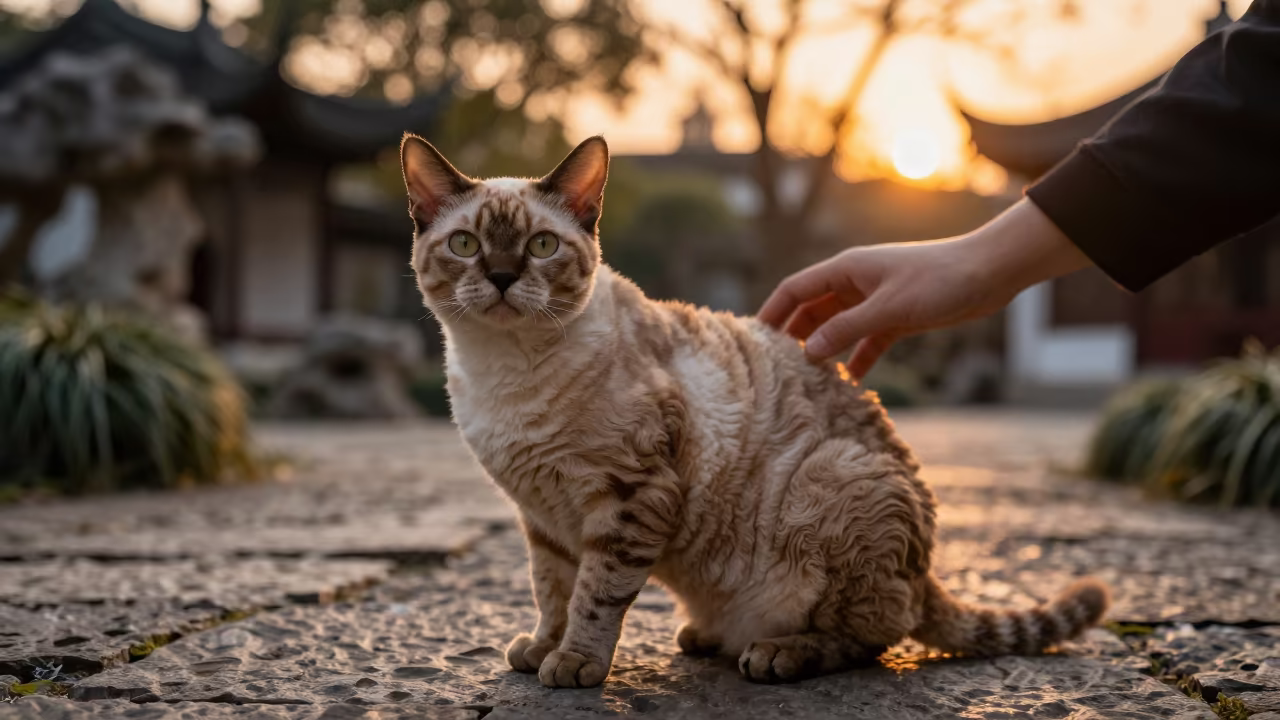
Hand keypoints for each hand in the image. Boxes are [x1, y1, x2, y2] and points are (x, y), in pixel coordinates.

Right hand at [759, 199, 1090, 378]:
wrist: (990, 272)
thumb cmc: (940, 280)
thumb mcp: (889, 308)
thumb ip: (847, 330)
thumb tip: (808, 352)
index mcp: (847, 269)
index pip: (795, 289)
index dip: (772, 312)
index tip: (753, 340)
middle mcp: (855, 283)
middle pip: (812, 310)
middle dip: (794, 337)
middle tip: (775, 369)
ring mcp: (875, 300)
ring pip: (838, 328)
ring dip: (824, 351)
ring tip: (807, 382)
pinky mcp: (896, 317)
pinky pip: (866, 341)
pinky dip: (856, 359)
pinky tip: (850, 385)